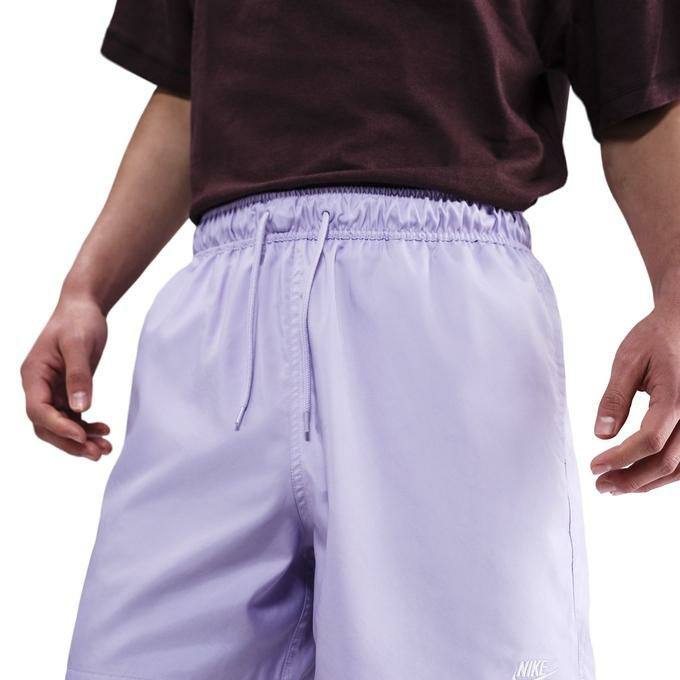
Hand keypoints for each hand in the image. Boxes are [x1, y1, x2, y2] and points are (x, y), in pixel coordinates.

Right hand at [21, 295, 110, 460]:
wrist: (84, 308)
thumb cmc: (79, 321)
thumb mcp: (80, 345)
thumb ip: (79, 376)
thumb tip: (81, 408)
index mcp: (33, 375)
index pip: (38, 410)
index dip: (59, 426)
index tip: (82, 435)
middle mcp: (38, 386)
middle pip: (47, 425)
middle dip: (70, 441)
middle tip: (97, 453)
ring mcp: (52, 390)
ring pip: (61, 425)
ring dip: (81, 439)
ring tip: (104, 448)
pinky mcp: (67, 391)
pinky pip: (73, 417)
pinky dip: (86, 427)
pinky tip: (104, 431)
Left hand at [591, 306, 679, 493]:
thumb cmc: (656, 339)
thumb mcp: (628, 361)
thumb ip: (614, 399)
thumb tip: (601, 434)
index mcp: (675, 398)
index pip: (649, 441)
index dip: (620, 459)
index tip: (595, 467)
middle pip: (667, 462)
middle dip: (631, 479)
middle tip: (601, 486)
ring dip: (647, 482)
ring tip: (615, 487)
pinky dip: (663, 474)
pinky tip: (639, 476)